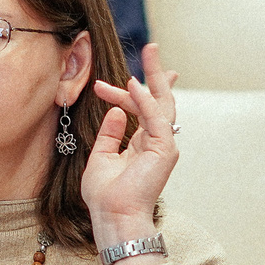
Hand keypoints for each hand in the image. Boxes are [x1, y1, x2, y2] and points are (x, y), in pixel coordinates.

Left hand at [80, 43, 178, 248]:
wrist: (113, 216)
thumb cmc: (106, 195)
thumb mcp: (101, 157)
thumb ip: (110, 134)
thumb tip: (115, 111)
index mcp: (144, 145)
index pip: (142, 111)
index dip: (124, 95)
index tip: (100, 86)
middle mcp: (157, 142)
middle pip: (160, 100)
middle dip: (156, 74)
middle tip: (151, 48)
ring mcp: (163, 145)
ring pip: (162, 103)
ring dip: (155, 76)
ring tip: (150, 51)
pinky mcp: (163, 149)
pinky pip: (156, 117)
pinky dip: (145, 99)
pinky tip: (133, 84)